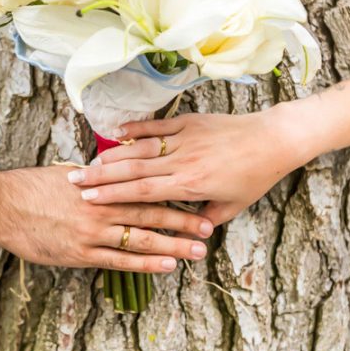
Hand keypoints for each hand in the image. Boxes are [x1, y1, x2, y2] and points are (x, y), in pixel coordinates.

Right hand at [0, 165, 214, 271]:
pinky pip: (120, 260)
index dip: (173, 193)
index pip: (145, 187)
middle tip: (208, 228)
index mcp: (102, 184)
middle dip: (183, 221)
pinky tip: (166, 266)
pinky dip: (146, 264)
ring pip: (142, 239)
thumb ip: (98, 176)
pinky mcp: (81, 253)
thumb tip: (119, 171)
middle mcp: (103, 206)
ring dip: (173, 245)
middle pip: (151, 213)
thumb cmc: (34, 187)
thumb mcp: (70, 173)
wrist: (3, 205)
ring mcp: (93, 231)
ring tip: (197, 251)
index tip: (197, 194)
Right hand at [66, 107, 311, 224]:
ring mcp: (186, 140)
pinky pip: (158, 127)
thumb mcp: (231, 206)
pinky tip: (116, 135)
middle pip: (133, 171)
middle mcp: (184, 162)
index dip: (112, 196)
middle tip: (74, 183)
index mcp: (191, 185)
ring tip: (88, 164)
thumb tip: (183, 228)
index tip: (88, 200)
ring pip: (141, 149)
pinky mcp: (191, 122)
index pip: (142, 193)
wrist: (275, 140)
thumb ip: (203, 218)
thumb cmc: (256, 177)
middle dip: (101, 178)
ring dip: (112, 156)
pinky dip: (136, 131)